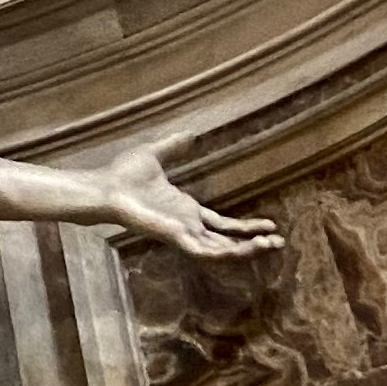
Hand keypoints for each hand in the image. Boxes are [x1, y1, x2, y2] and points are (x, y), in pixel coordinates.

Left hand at [83, 141, 280, 264]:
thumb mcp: (157, 154)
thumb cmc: (125, 174)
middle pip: (227, 241)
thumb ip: (175, 146)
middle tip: (279, 241)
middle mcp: (188, 225)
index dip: (246, 227)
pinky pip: (205, 252)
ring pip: (222, 250)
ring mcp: (183, 233)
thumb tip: (191, 133)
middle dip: (253, 243)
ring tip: (271, 245)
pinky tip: (244, 249)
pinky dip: (225, 252)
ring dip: (246, 250)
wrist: (107, 186)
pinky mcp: (176, 237)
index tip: (269, 224)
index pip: (223, 225)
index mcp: (186, 210)